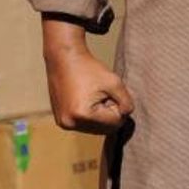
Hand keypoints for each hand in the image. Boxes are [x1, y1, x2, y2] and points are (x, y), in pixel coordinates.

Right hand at [42, 18, 133, 133]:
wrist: (63, 59)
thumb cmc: (89, 68)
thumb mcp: (114, 82)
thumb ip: (127, 102)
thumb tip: (126, 115)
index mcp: (83, 115)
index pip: (115, 123)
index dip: (119, 108)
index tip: (111, 93)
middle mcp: (70, 123)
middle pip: (105, 129)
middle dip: (109, 114)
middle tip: (104, 95)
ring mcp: (63, 124)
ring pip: (96, 129)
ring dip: (100, 116)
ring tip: (94, 97)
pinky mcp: (61, 121)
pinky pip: (84, 125)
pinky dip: (90, 116)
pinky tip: (86, 100)